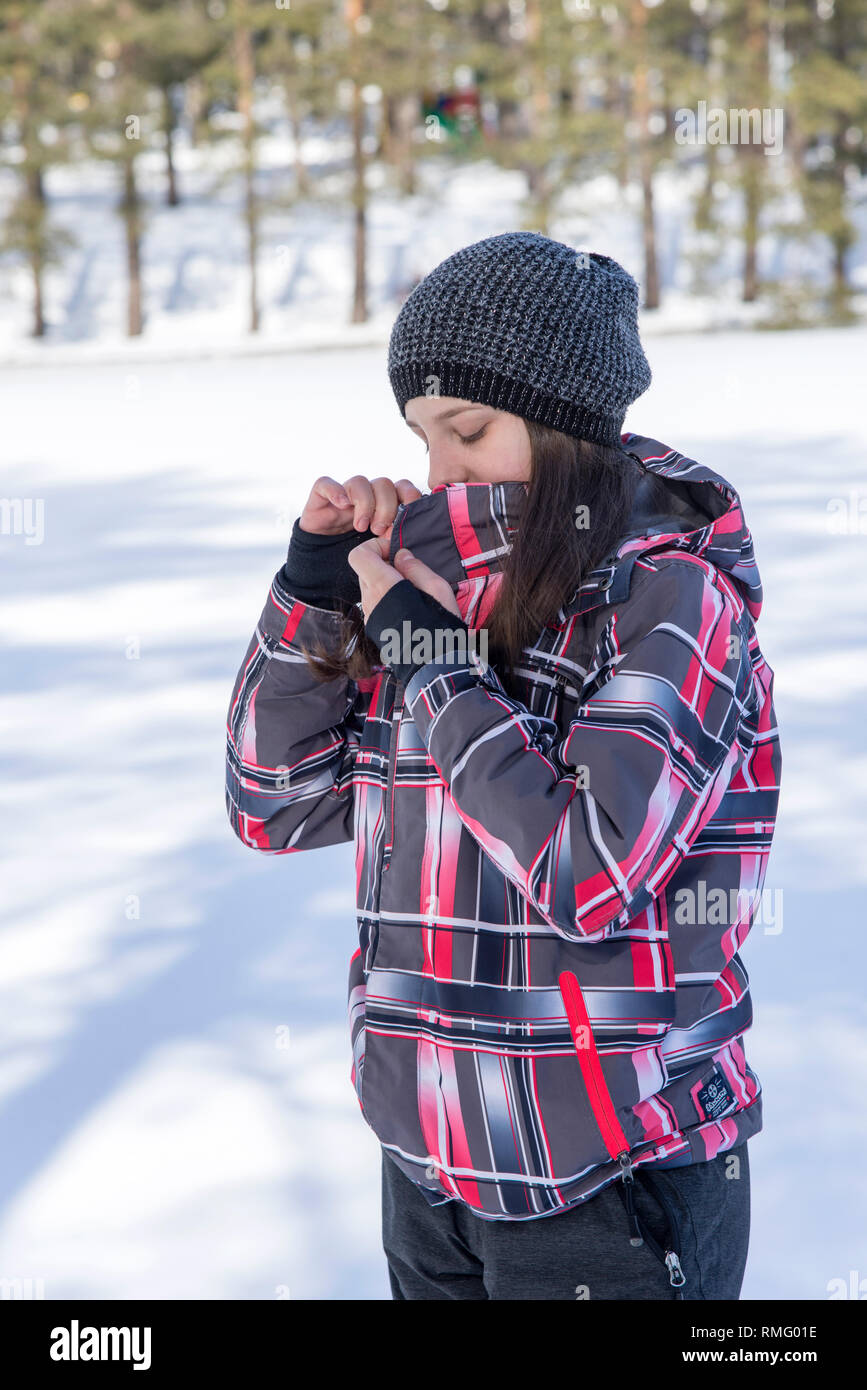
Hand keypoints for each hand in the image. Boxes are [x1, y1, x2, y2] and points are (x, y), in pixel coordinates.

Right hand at [299, 475, 421, 536]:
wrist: (324, 556)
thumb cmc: (358, 548)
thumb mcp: (382, 544)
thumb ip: (398, 535)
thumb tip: (416, 534)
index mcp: (385, 502)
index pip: (403, 487)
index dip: (409, 497)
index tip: (409, 519)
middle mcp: (367, 493)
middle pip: (384, 484)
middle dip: (386, 507)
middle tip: (380, 530)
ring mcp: (345, 492)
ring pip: (360, 482)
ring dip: (365, 504)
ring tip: (362, 527)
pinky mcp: (322, 494)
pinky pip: (327, 483)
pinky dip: (336, 492)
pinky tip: (342, 506)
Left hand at [348, 538, 461, 622]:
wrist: (434, 666)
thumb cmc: (439, 626)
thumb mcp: (437, 588)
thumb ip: (416, 567)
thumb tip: (401, 555)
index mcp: (383, 587)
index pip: (358, 555)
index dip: (374, 547)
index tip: (396, 552)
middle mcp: (370, 600)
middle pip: (365, 569)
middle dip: (384, 563)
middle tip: (409, 571)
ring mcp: (370, 615)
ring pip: (369, 586)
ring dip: (386, 580)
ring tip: (411, 590)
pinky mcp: (374, 627)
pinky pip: (374, 601)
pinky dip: (387, 596)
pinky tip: (407, 605)